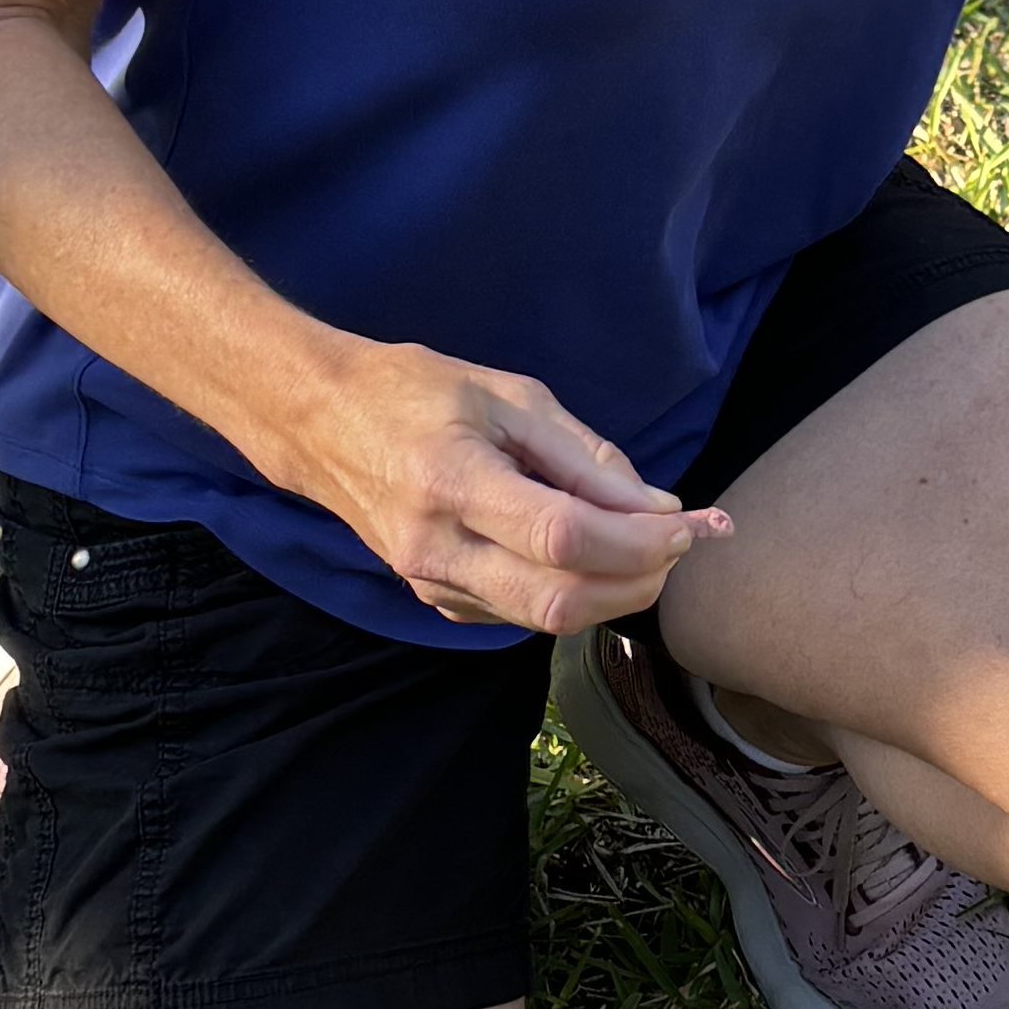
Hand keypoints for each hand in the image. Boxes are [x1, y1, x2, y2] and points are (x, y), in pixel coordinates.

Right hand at [296, 343, 726, 635]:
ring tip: (647, 547)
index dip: (638, 541)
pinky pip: (521, 614)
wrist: (319, 423)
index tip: (689, 524)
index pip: (563, 537)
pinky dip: (572, 593)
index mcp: (452, 481)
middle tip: (679, 545)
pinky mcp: (435, 600)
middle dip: (637, 582)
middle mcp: (437, 547)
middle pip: (560, 601)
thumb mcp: (506, 395)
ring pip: (547, 618)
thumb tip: (659, 509)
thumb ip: (585, 457)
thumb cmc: (414, 391)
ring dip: (613, 593)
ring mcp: (431, 583)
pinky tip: (590, 555)